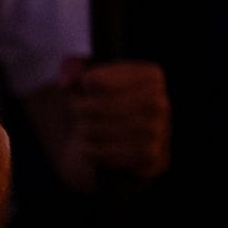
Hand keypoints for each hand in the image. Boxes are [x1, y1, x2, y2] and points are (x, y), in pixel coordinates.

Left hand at [45, 57, 170, 191]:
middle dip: (80, 110)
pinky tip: (92, 149)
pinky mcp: (153, 158)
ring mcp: (160, 132)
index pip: (97, 82)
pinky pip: (114, 156)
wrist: (116, 142)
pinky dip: (96, 153)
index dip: (81, 87)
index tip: (83, 90)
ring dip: (87, 131)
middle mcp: (160, 102)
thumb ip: (72, 69)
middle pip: (102, 106)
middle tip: (76, 112)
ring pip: (106, 131)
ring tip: (83, 129)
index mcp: (150, 75)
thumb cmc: (100, 103)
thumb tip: (67, 82)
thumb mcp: (86, 79)